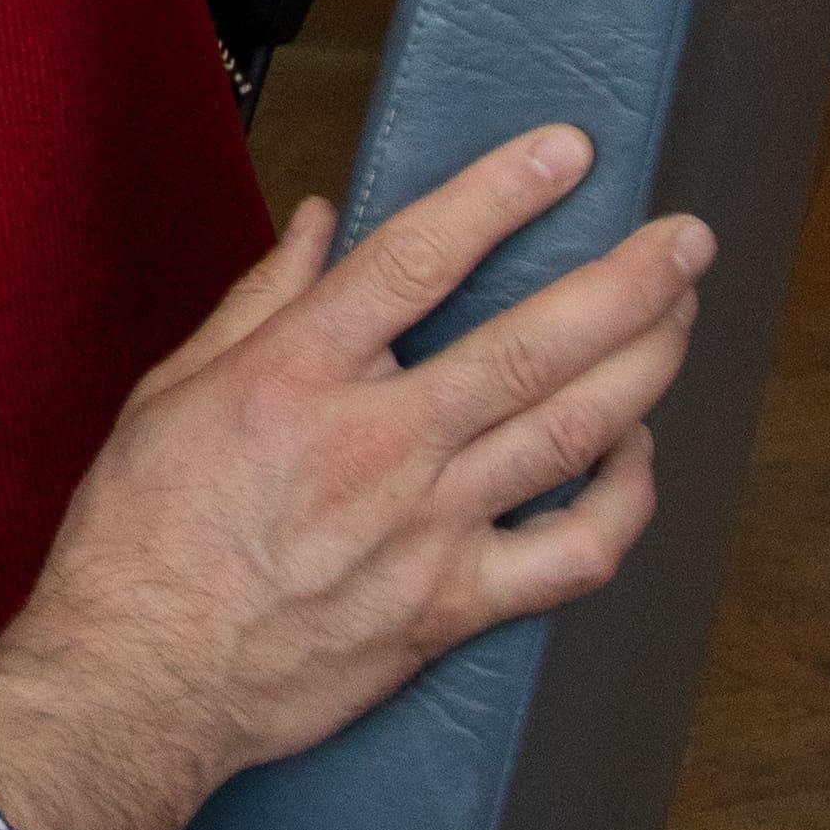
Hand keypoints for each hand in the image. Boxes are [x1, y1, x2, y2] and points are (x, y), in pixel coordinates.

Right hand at [0, 126, 709, 829]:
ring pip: (572, 433)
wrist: (144, 677)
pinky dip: (625, 501)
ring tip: (683, 313)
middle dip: (627, 281)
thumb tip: (323, 225)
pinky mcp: (453, 603)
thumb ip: (260, 301)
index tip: (566, 151)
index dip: (502, 192)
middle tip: (685, 237)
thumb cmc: (144, 534)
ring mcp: (428, 527)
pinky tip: (637, 455)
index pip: (420, 257)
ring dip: (645, 364)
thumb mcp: (172, 389)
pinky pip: (572, 553)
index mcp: (298, 374)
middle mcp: (379, 442)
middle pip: (533, 342)